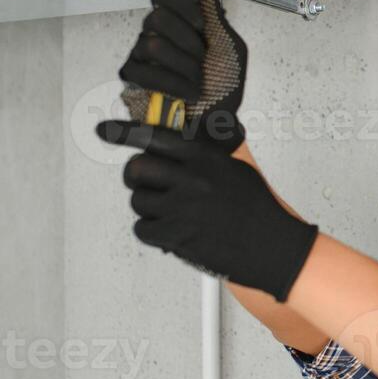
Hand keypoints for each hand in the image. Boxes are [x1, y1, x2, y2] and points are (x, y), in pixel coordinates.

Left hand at [97, 120, 318, 301]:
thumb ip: (204, 157)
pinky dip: (151, 231)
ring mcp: (183, 208)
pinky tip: (171, 231)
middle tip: (145, 184)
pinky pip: (142, 229)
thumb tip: (175, 149)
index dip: (124, 132)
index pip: (155, 137)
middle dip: (136, 177)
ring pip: (138, 201)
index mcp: (206, 157)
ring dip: (148, 208)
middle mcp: (192, 178)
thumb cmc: (257, 211)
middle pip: (136, 168)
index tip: (104, 130)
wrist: (273, 248)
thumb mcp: (235, 170)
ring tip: (171, 213)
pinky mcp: (177, 236)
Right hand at [119, 0, 248, 152]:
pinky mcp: (133, 79)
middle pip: (157, 17)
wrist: (219, 124)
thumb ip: (218, 18)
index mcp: (180, 23)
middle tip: (202, 59)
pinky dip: (172, 84)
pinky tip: (187, 92)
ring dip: (184, 66)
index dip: (180, 3)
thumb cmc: (224, 89)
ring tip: (197, 81)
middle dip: (188, 42)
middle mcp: (157, 34)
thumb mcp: (231, 49)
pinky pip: (142, 72)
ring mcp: (142, 55)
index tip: (201, 24)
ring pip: (152, 45)